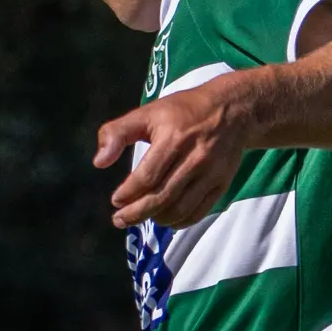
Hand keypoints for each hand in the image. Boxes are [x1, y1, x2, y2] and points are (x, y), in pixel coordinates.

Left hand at [94, 83, 241, 231]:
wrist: (233, 109)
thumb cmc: (183, 111)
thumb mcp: (147, 113)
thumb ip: (117, 133)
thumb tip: (98, 162)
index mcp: (173, 139)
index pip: (146, 177)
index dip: (127, 194)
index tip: (116, 200)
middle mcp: (194, 158)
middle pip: (161, 197)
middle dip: (136, 213)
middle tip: (120, 220)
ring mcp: (211, 172)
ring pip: (180, 208)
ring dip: (156, 218)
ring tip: (142, 217)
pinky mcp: (222, 183)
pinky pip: (199, 211)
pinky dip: (179, 221)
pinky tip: (165, 218)